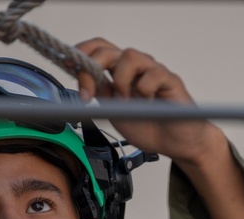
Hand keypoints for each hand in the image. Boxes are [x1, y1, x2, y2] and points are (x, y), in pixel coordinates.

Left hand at [74, 38, 222, 167]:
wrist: (177, 143)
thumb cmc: (150, 125)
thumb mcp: (115, 111)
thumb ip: (101, 95)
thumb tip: (81, 84)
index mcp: (119, 72)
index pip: (98, 49)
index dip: (81, 53)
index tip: (66, 66)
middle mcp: (135, 68)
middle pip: (108, 50)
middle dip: (91, 68)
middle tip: (89, 95)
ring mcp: (153, 71)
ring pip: (130, 56)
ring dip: (120, 80)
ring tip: (126, 102)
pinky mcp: (170, 80)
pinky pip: (152, 75)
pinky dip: (144, 91)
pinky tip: (147, 105)